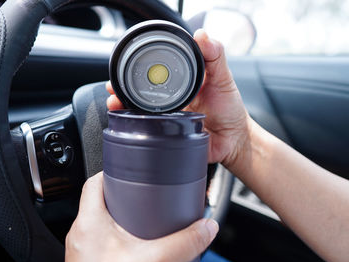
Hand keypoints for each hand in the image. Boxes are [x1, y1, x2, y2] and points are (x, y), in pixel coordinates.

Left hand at [66, 172, 217, 261]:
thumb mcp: (153, 261)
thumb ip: (183, 243)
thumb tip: (207, 227)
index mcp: (89, 222)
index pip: (95, 181)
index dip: (113, 171)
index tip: (132, 169)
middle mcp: (81, 233)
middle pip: (101, 199)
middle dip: (124, 194)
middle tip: (146, 192)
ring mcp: (84, 249)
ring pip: (101, 220)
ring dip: (122, 216)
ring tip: (145, 215)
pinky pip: (102, 239)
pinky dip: (119, 235)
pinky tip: (136, 244)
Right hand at [106, 29, 250, 166]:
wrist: (234, 140)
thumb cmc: (229, 108)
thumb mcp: (223, 78)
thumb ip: (215, 55)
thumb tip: (202, 34)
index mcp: (178, 85)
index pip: (153, 74)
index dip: (137, 70)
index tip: (126, 66)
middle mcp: (168, 101)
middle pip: (139, 94)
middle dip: (122, 90)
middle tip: (114, 88)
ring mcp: (166, 119)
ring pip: (138, 113)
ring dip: (123, 108)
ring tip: (115, 104)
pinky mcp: (167, 137)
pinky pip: (147, 133)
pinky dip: (134, 129)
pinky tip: (129, 125)